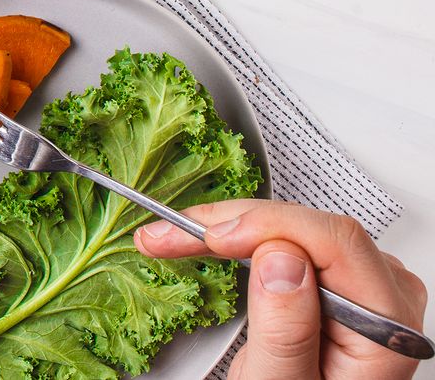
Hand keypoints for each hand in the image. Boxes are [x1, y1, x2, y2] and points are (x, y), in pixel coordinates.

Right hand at [135, 200, 427, 378]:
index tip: (209, 238)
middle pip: (311, 229)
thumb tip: (281, 255)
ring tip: (174, 239)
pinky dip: (238, 241)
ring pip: (293, 229)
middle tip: (169, 235)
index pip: (337, 243)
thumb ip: (286, 331)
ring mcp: (361, 290)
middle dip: (233, 224)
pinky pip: (286, 242)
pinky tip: (203, 243)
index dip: (268, 227)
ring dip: (228, 229)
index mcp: (385, 330)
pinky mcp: (333, 285)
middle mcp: (383, 302)